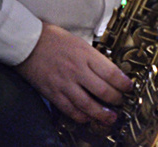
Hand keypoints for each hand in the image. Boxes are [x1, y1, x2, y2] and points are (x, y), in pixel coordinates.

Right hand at [15, 23, 132, 125]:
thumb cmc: (53, 39)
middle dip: (116, 99)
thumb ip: (93, 57)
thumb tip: (108, 71)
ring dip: (101, 113)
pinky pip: (69, 109)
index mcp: (86, 55)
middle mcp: (77, 70)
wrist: (28, 43)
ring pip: (87, 104)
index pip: (111, 72)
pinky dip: (80, 116)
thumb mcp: (80, 42)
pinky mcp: (52, 92)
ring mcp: (64, 83)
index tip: (129, 87)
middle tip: (121, 102)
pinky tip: (88, 118)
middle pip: (102, 90)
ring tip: (110, 117)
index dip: (123, 83)